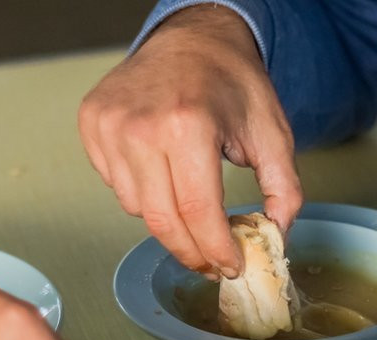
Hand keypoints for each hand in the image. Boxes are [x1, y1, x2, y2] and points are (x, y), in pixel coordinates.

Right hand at [78, 4, 302, 278]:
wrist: (192, 37)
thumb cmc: (232, 81)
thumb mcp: (273, 132)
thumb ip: (284, 189)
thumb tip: (277, 237)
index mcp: (188, 125)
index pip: (198, 212)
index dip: (216, 250)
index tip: (231, 267)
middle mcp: (141, 127)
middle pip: (162, 221)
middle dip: (191, 252)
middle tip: (212, 262)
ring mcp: (109, 126)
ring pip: (136, 208)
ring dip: (167, 218)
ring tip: (190, 200)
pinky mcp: (92, 125)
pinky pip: (115, 185)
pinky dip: (142, 192)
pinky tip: (163, 172)